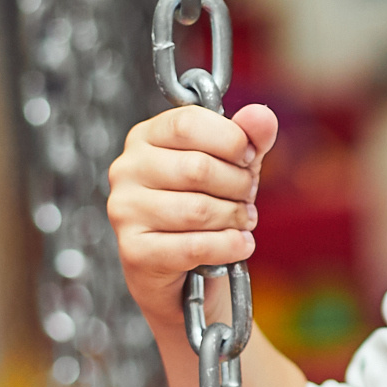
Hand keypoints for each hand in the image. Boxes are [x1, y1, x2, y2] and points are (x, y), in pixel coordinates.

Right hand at [107, 102, 276, 327]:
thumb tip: (261, 115)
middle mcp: (127, 169)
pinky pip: (195, 246)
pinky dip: (229, 246)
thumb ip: (249, 138)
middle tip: (247, 198)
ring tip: (242, 221)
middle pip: (198, 168)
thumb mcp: (232, 166)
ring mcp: (125, 210)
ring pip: (198, 210)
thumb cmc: (205, 206)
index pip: (188, 123)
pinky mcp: (134, 251)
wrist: (183, 271)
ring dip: (235, 218)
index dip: (230, 140)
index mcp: (146, 137)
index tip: (247, 158)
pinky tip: (240, 245)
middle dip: (237, 185)